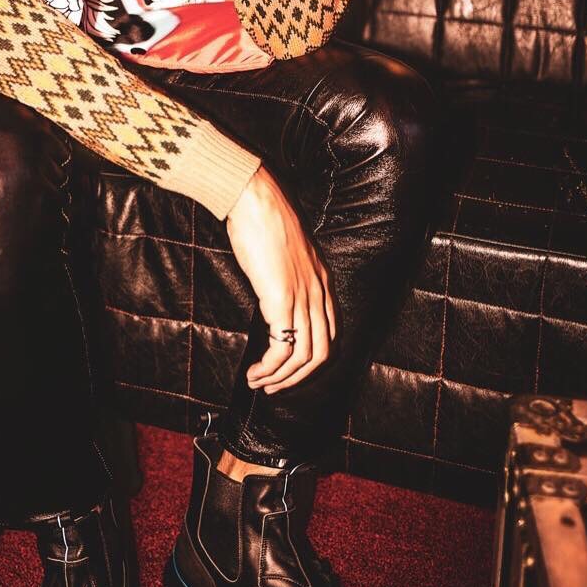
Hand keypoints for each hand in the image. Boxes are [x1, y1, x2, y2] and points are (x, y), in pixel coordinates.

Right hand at [226, 165, 335, 393]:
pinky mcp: (281, 299)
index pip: (331, 334)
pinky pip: (282, 347)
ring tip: (259, 383)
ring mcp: (302, 296)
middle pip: (321, 353)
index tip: (289, 370)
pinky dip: (270, 367)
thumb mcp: (286, 252)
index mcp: (322, 281)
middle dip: (297, 378)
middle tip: (273, 387)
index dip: (312, 361)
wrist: (256, 198)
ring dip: (280, 378)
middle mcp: (318, 292)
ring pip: (303, 356)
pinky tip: (255, 371)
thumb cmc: (264, 219)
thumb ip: (289, 275)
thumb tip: (276, 293)